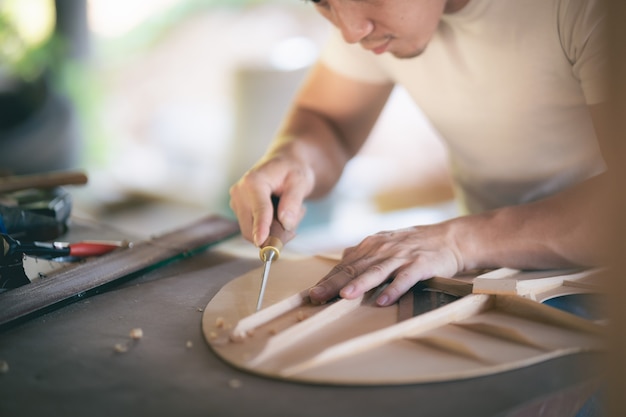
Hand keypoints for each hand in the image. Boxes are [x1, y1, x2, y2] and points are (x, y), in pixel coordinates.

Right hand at [229, 155, 311, 246]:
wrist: (284, 164)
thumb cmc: (292, 170)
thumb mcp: (300, 181)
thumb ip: (293, 201)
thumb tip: (286, 223)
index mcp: (253, 181)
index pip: (259, 209)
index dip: (261, 227)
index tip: (262, 242)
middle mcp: (239, 192)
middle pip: (251, 227)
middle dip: (274, 232)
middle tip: (297, 215)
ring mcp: (236, 202)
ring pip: (252, 231)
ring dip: (272, 230)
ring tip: (290, 210)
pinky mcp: (239, 210)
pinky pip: (252, 230)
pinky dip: (268, 229)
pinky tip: (280, 213)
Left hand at [309, 223, 463, 305]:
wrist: (450, 238)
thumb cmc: (415, 244)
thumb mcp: (387, 243)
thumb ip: (366, 253)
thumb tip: (342, 259)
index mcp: (372, 245)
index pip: (345, 264)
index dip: (327, 278)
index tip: (311, 293)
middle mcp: (383, 249)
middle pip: (355, 268)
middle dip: (334, 282)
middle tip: (316, 295)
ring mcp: (402, 256)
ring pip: (377, 271)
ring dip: (360, 284)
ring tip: (344, 296)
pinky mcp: (421, 265)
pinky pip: (405, 278)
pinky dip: (394, 289)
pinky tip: (384, 300)